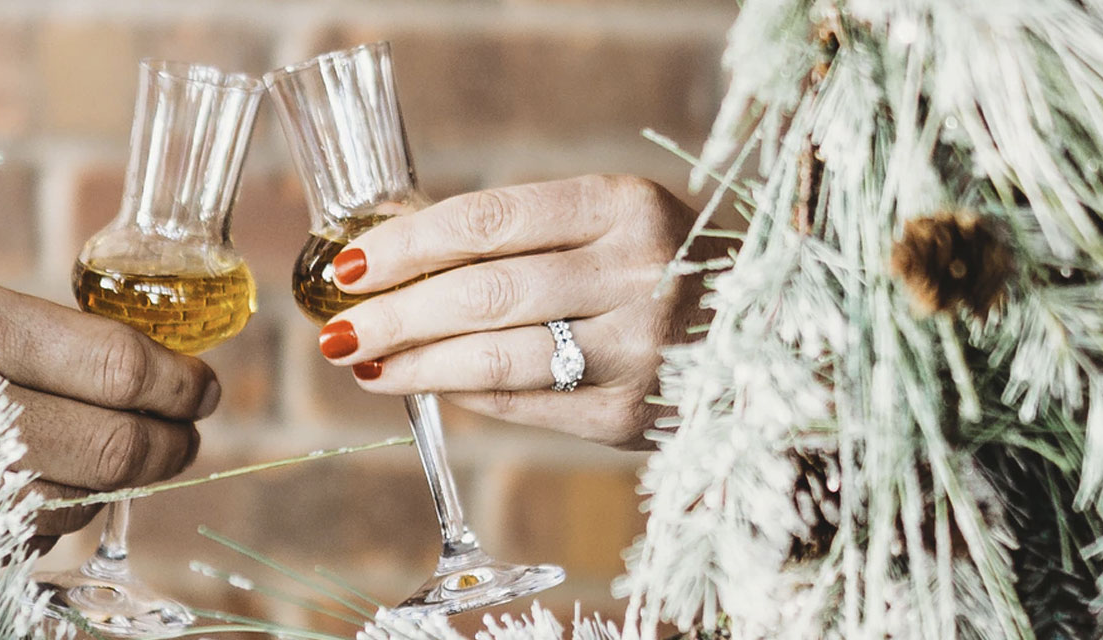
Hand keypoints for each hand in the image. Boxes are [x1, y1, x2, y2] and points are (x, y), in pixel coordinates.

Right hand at [0, 272, 218, 551]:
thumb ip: (50, 336)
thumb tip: (166, 374)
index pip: (112, 365)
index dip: (176, 382)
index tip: (199, 385)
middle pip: (110, 446)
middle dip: (169, 443)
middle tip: (185, 431)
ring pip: (79, 501)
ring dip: (118, 483)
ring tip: (124, 451)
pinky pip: (30, 536)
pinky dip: (58, 510)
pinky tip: (46, 479)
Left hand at [317, 175, 717, 449]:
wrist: (765, 341)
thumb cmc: (663, 271)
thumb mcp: (613, 226)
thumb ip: (523, 235)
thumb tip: (395, 254)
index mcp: (627, 207)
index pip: (488, 220)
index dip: (406, 243)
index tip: (351, 264)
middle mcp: (639, 275)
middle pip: (483, 292)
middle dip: (395, 313)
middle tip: (338, 327)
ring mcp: (638, 350)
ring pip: (493, 357)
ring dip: (414, 362)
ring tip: (363, 361)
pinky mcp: (628, 414)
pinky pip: (520, 402)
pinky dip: (461, 393)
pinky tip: (424, 384)